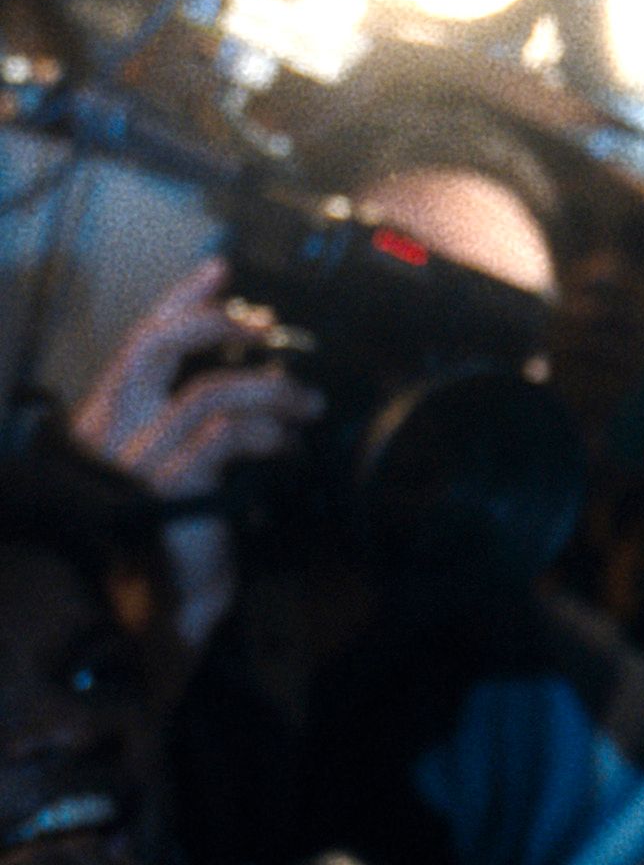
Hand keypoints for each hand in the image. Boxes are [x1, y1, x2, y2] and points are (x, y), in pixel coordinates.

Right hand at [73, 261, 317, 501]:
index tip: (220, 270)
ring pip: (208, 391)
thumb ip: (212, 406)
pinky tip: (291, 446)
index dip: (179, 300)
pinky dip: (269, 432)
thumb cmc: (192, 519)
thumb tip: (266, 359)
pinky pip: (225, 436)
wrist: (177, 594)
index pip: (141, 339)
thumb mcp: (198, 451)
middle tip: (264, 324)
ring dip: (271, 390)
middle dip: (213, 323)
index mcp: (115, 415)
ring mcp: (136, 457)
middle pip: (154, 348)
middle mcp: (113, 430)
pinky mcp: (168, 484)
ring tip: (309, 406)